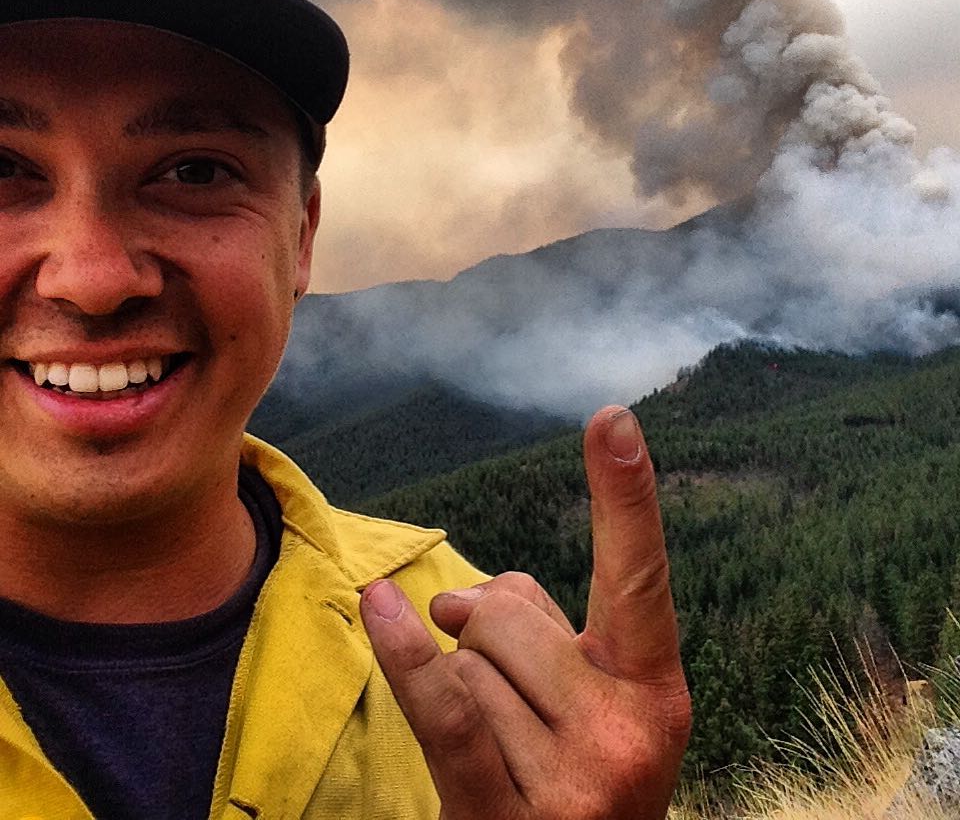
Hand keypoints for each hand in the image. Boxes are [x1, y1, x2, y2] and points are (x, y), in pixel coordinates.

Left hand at [360, 405, 690, 818]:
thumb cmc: (571, 771)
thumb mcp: (583, 698)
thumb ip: (533, 623)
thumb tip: (455, 599)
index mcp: (656, 692)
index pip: (639, 575)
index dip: (625, 494)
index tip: (611, 418)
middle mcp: (628, 735)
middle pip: (511, 613)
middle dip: (485, 629)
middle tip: (504, 688)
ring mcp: (574, 781)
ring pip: (469, 659)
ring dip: (462, 682)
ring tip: (498, 744)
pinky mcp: (507, 817)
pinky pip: (448, 706)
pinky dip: (409, 654)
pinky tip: (380, 606)